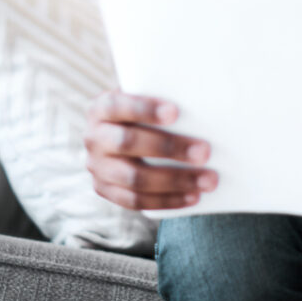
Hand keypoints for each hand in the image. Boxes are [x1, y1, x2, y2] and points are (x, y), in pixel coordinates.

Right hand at [84, 90, 217, 209]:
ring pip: (134, 178)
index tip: (175, 112)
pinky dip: (167, 200)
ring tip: (208, 180)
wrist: (123, 136)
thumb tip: (206, 106)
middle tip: (205, 152)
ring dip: (175, 181)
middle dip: (169, 148)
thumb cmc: (145, 113)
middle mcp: (94, 137)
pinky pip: (136, 201)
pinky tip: (192, 196)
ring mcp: (97, 168)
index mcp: (100, 108)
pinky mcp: (105, 191)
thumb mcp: (147, 99)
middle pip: (128, 143)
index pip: (117, 106)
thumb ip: (165, 99)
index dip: (144, 109)